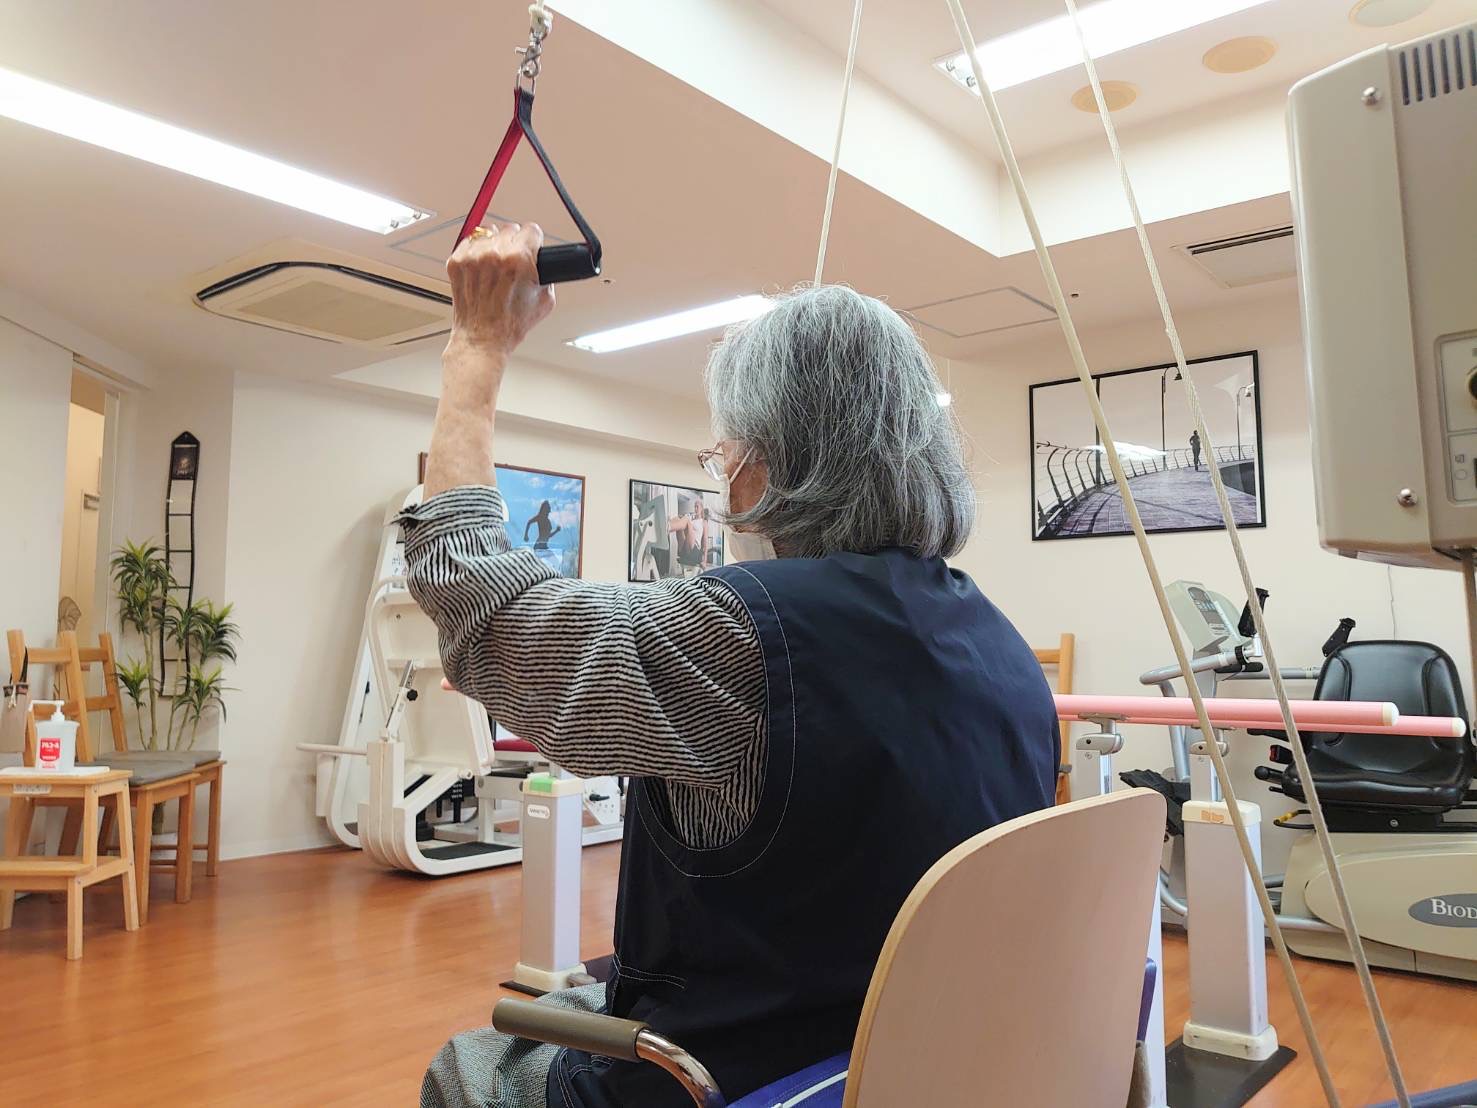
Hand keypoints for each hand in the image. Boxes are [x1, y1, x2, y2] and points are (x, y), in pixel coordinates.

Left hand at [446, 222, 554, 354]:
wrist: (482, 337)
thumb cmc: (509, 324)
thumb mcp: (545, 300)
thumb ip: (547, 275)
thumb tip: (543, 263)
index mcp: (518, 260)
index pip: (532, 229)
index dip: (534, 241)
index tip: (532, 247)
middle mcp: (494, 254)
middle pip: (511, 229)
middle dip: (515, 243)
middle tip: (514, 262)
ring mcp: (473, 257)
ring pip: (489, 232)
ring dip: (495, 244)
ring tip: (496, 265)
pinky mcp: (457, 261)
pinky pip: (470, 242)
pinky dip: (477, 251)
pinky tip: (482, 268)